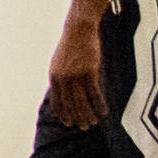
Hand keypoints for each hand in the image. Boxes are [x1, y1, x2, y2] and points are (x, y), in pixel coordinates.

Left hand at [44, 14, 106, 130]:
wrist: (78, 29)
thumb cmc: (71, 46)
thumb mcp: (59, 63)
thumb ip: (60, 78)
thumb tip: (62, 94)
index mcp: (54, 77)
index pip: (57, 102)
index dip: (63, 115)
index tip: (69, 123)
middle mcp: (63, 79)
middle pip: (70, 105)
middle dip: (78, 118)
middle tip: (84, 127)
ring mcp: (76, 76)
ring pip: (82, 102)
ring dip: (89, 115)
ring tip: (94, 122)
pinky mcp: (89, 72)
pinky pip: (95, 94)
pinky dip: (100, 105)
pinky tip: (104, 112)